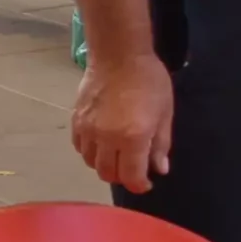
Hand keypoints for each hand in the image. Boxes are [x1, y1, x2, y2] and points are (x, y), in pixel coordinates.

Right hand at [71, 52, 173, 193]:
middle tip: (132, 169)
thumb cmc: (149, 81)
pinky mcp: (76, 121)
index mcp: (132, 138)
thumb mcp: (164, 113)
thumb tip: (159, 168)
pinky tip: (101, 144)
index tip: (146, 183)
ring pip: (91, 162)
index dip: (140, 185)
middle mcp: (106, 139)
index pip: (131, 176)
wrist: (118, 56)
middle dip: (122, 177)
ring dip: (104, 165)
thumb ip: (161, 144)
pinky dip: (90, 152)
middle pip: (108, 173)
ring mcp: (87, 130)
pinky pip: (79, 147)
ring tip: (116, 156)